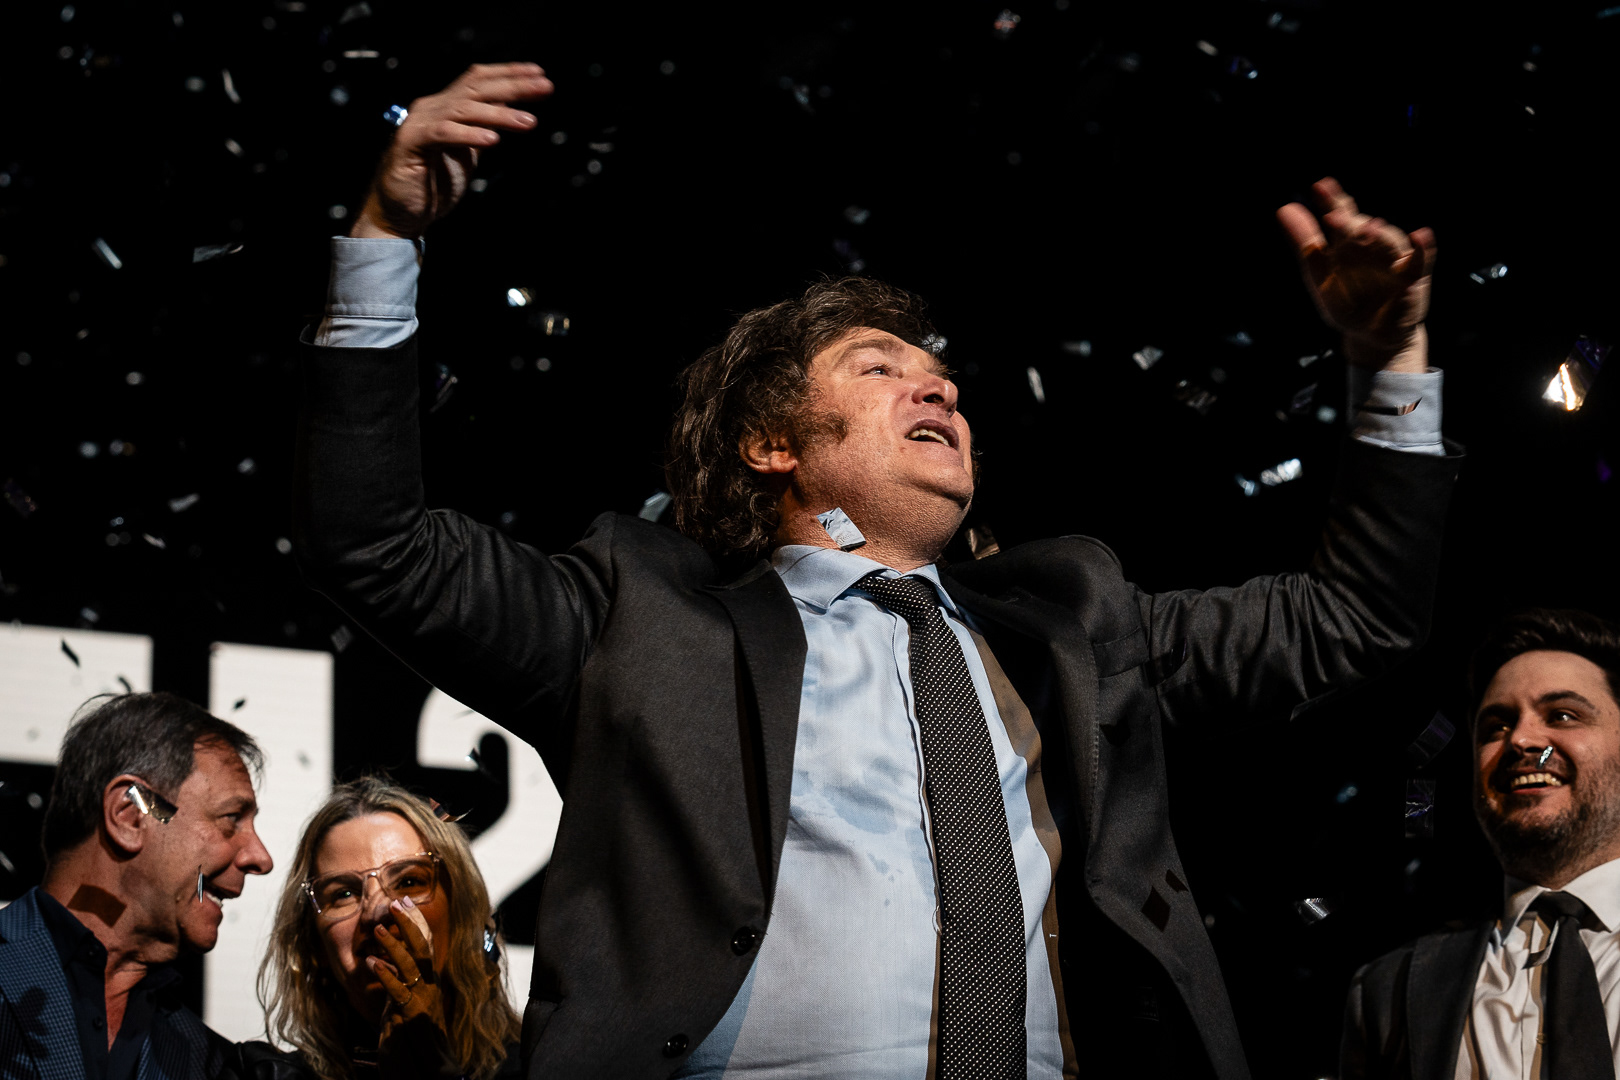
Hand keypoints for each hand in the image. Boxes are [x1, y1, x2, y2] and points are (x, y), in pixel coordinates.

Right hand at [352, 62, 553, 239]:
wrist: (401, 214)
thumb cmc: (434, 184)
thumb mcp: (469, 151)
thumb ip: (484, 128)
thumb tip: (512, 109)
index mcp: (446, 106)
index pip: (478, 79)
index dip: (509, 73)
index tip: (540, 74)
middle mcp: (432, 108)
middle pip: (475, 88)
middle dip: (513, 85)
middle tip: (545, 86)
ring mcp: (419, 123)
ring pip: (462, 108)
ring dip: (499, 114)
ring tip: (528, 122)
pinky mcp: (410, 144)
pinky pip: (442, 134)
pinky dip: (468, 134)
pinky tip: (492, 140)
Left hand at [370, 898, 451, 1078]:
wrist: (427, 1073)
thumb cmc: (413, 1045)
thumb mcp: (401, 1010)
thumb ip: (397, 988)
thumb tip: (385, 965)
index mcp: (427, 985)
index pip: (425, 946)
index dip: (416, 922)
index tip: (405, 901)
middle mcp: (429, 989)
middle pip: (423, 948)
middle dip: (410, 923)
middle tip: (396, 902)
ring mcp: (423, 1002)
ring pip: (412, 965)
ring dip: (395, 945)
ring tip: (378, 929)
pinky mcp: (413, 1017)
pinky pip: (399, 992)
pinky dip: (386, 975)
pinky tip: (373, 963)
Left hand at [1276, 177, 1435, 371]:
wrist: (1369, 336)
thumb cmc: (1347, 301)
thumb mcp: (1319, 274)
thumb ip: (1304, 242)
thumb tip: (1284, 208)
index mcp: (1349, 244)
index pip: (1343, 216)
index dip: (1333, 201)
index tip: (1320, 186)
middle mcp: (1372, 247)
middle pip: (1364, 229)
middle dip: (1351, 223)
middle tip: (1334, 216)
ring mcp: (1394, 261)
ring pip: (1390, 242)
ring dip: (1380, 236)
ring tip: (1369, 227)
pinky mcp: (1414, 279)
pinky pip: (1421, 261)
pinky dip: (1422, 249)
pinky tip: (1419, 236)